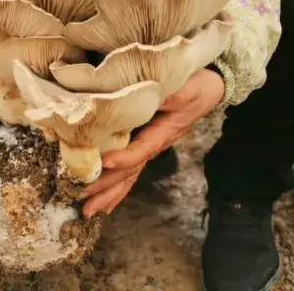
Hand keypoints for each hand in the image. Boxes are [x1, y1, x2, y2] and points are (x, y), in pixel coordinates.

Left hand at [78, 68, 224, 217]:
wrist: (209, 87)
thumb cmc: (195, 85)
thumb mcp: (182, 86)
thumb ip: (164, 93)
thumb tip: (141, 96)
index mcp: (164, 132)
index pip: (142, 150)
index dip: (125, 158)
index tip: (106, 163)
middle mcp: (156, 144)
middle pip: (131, 170)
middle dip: (107, 187)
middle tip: (84, 200)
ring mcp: (151, 145)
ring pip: (129, 174)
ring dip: (108, 192)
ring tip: (88, 209)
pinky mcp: (145, 141)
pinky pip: (130, 167)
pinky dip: (117, 184)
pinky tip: (106, 200)